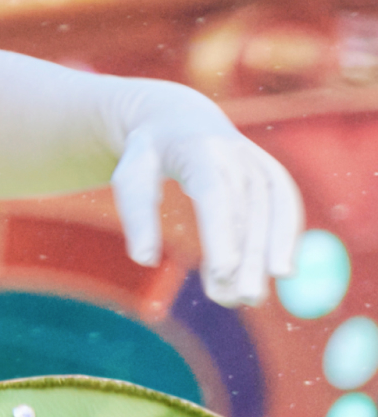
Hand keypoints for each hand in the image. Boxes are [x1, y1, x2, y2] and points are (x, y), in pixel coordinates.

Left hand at [110, 87, 304, 306]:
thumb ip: (137, 215)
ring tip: (251, 297)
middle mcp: (235, 154)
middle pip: (247, 211)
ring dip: (267, 256)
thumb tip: (143, 260)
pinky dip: (286, 237)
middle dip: (246, 258)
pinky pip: (286, 206)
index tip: (221, 272)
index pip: (215, 195)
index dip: (221, 234)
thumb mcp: (131, 177)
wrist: (177, 116)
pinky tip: (280, 271)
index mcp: (199, 150)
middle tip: (237, 300)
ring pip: (271, 213)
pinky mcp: (271, 172)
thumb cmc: (149, 152)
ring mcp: (258, 161)